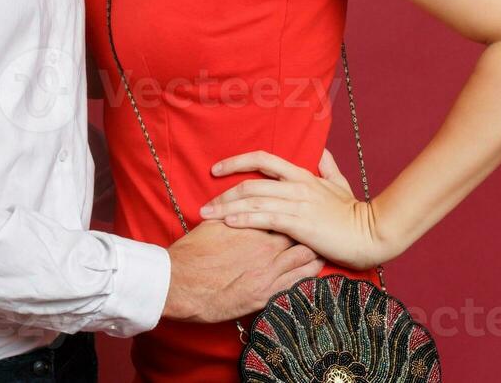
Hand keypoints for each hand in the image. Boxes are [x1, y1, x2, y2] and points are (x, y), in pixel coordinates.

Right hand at [163, 219, 324, 322]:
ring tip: (320, 249)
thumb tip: (240, 205)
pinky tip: (311, 271)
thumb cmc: (193, 252)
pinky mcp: (266, 296)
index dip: (294, 212)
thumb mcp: (214, 224)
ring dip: (315, 252)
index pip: (285, 213)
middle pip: (301, 234)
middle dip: (309, 231)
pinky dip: (308, 274)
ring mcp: (269, 273)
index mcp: (254, 227)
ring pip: (307, 259)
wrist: (180, 283)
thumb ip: (232, 212)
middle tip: (315, 229)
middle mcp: (266, 249)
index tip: (300, 212)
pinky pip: (298, 283)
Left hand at [198, 148, 395, 270]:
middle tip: (203, 204)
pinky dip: (244, 218)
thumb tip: (321, 151)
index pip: (263, 159)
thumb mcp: (340, 183)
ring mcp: (298, 204)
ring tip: (206, 215)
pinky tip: (228, 222)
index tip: (216, 169)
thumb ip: (328, 166)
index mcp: (303, 175)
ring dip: (226, 206)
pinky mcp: (300, 223)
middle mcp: (297, 186)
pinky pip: (266, 218)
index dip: (237, 161)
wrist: (373, 233)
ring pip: (254, 199)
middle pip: (251, 183)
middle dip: (224, 192)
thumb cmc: (354, 212)